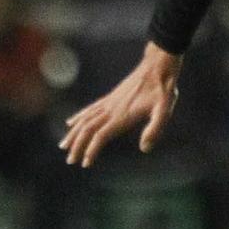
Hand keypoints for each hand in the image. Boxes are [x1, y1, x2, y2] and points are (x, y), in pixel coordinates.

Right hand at [60, 42, 181, 166]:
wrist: (158, 66)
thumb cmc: (163, 89)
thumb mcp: (164, 109)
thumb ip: (155, 129)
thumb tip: (145, 148)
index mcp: (122, 115)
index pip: (101, 135)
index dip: (91, 150)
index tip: (85, 163)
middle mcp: (111, 110)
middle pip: (88, 129)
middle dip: (77, 146)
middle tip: (70, 160)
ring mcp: (109, 102)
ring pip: (85, 120)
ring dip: (73, 134)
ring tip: (63, 146)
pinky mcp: (110, 97)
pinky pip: (90, 109)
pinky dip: (78, 117)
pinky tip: (71, 122)